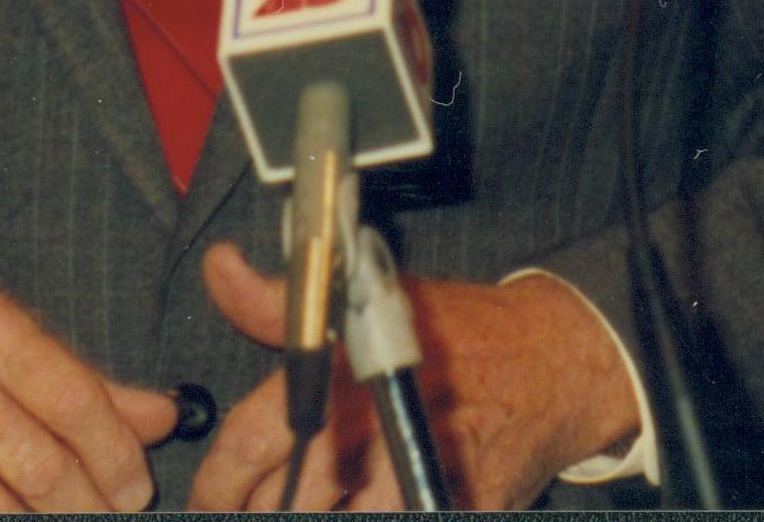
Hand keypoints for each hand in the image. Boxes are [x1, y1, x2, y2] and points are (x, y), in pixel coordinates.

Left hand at [186, 241, 641, 509]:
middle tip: (247, 507)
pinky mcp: (449, 507)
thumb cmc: (457, 334)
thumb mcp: (369, 303)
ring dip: (319, 516)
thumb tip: (221, 267)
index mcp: (347, 374)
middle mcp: (376, 431)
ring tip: (308, 504)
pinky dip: (365, 520)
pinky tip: (359, 509)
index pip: (251, 443)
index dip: (216, 484)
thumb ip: (281, 303)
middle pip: (285, 502)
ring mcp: (415, 481)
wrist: (552, 364)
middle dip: (259, 510)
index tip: (211, 498)